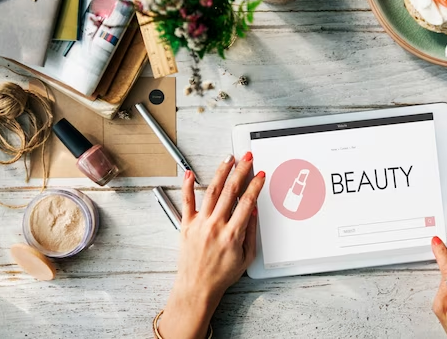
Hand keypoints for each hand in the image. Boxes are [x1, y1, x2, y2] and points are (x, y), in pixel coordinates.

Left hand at [158, 152, 264, 338]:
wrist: (197, 288)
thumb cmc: (221, 275)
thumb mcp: (246, 258)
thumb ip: (251, 232)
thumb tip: (253, 211)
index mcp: (232, 234)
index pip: (247, 202)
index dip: (255, 186)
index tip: (260, 175)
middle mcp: (215, 226)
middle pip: (231, 191)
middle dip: (241, 171)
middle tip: (247, 158)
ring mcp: (199, 224)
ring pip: (212, 191)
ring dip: (221, 172)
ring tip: (228, 159)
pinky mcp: (186, 225)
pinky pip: (186, 202)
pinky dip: (187, 186)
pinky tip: (190, 173)